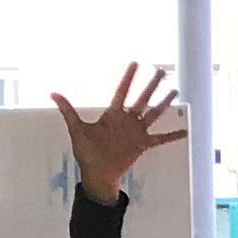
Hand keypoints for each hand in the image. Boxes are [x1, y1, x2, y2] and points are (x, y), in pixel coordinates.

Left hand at [54, 63, 188, 203]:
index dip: (128, 77)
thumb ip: (68, 110)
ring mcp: (136, 132)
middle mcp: (126, 120)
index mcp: (112, 114)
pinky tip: (185, 131)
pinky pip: (160, 139)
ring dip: (164, 103)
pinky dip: (172, 136)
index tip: (135, 63)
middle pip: (142, 98)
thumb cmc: (86, 152)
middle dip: (151, 84)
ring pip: (153, 113)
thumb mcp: (77, 129)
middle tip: (161, 70)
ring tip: (174, 91)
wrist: (97, 173)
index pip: (122, 91)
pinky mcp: (142, 145)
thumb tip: (52, 93)